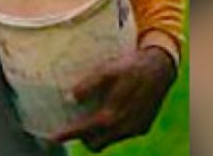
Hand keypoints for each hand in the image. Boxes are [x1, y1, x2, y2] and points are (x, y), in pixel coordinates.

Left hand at [49, 47, 176, 150]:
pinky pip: (123, 134)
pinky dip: (113, 129)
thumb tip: (71, 98)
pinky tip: (109, 114)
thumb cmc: (129, 68)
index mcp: (111, 115)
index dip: (67, 135)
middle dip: (83, 138)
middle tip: (73, 125)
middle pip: (96, 143)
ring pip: (110, 140)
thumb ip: (88, 85)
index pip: (84, 131)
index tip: (52, 138)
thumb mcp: (106, 71)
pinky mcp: (143, 127)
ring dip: (99, 134)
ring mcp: (135, 128)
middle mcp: (124, 127)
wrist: (160, 69)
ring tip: (90, 118)